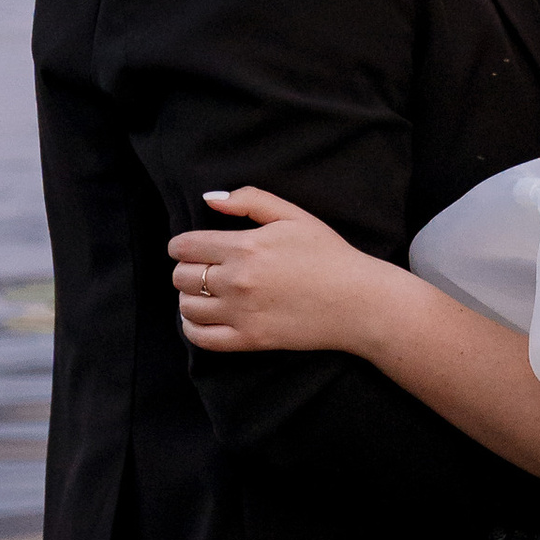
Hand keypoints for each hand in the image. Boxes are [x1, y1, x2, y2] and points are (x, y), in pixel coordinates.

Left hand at [169, 187, 402, 356]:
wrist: (358, 302)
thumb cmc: (329, 255)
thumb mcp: (294, 216)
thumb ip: (250, 200)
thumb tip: (210, 199)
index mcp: (246, 246)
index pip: (185, 246)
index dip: (181, 245)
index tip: (191, 248)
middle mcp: (238, 281)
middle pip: (181, 277)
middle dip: (186, 270)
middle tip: (203, 270)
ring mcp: (242, 313)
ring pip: (187, 307)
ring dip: (189, 298)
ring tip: (207, 294)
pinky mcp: (250, 340)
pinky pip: (201, 338)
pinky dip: (193, 328)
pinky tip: (204, 318)